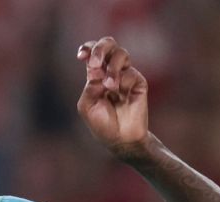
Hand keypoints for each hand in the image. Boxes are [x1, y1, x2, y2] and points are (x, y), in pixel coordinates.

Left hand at [75, 36, 147, 155]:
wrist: (120, 140)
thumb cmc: (102, 124)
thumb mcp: (86, 106)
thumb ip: (89, 88)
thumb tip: (99, 73)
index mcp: (96, 74)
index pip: (93, 50)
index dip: (88, 48)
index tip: (81, 56)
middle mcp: (111, 70)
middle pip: (109, 44)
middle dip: (101, 48)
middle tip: (96, 64)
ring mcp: (126, 75)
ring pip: (122, 54)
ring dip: (113, 68)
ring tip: (109, 86)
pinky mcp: (139, 83)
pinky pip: (130, 73)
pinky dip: (123, 83)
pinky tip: (120, 95)